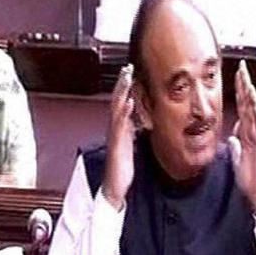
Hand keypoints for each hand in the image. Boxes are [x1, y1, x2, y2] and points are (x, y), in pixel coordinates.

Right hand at [103, 64, 135, 210]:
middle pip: (116, 100)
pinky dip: (124, 112)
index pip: (121, 103)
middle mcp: (115, 129)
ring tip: (126, 76)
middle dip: (122, 83)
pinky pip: (120, 125)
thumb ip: (133, 133)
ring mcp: (114, 135)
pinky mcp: (116, 144)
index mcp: (120, 129)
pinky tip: (129, 102)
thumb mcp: (130, 146)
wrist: (115, 187)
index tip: (130, 72)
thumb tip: (141, 124)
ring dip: (121, 92)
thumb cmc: (123, 169)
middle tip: (127, 67)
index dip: (125, 87)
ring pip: (116, 108)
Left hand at [231, 60, 255, 211]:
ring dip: (249, 90)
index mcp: (249, 135)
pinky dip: (254, 104)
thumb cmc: (253, 180)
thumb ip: (236, 149)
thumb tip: (232, 140)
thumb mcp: (238, 161)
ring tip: (244, 74)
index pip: (244, 109)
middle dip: (245, 85)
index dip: (241, 94)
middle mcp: (255, 131)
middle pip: (249, 103)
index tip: (236, 79)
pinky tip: (251, 93)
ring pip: (253, 106)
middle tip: (241, 68)